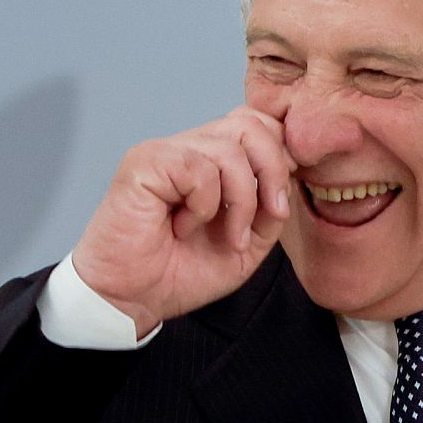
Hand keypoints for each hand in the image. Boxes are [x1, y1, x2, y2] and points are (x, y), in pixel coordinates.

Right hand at [71, 106, 296, 336]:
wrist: (131, 300)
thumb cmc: (178, 273)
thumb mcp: (247, 245)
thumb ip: (270, 209)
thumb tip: (290, 176)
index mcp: (211, 159)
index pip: (256, 123)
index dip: (280, 153)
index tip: (281, 200)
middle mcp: (188, 147)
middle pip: (249, 123)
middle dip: (274, 170)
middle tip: (273, 214)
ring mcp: (165, 152)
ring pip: (230, 149)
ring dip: (243, 201)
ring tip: (227, 237)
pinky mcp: (145, 163)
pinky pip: (199, 169)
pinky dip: (205, 205)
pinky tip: (184, 226)